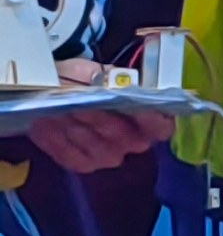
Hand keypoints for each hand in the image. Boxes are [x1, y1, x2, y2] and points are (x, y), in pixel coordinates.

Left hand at [16, 67, 171, 173]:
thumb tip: (115, 85)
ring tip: (59, 109)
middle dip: (101, 119)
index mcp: (149, 120)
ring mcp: (108, 157)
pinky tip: (47, 123)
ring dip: (76, 127)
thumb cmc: (88, 80)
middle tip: (80, 103)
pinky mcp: (83, 164)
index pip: (161, 127)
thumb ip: (111, 79)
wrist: (60, 90)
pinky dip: (57, 139)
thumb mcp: (100, 71)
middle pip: (124, 137)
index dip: (151, 119)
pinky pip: (71, 156)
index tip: (134, 104)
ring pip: (95, 145)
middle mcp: (134, 143)